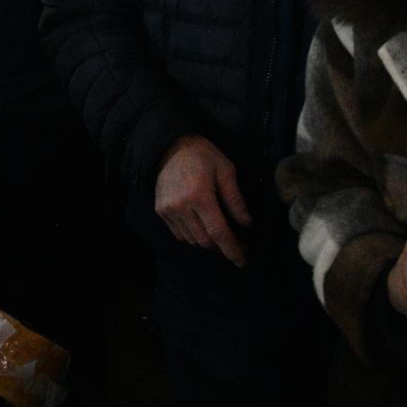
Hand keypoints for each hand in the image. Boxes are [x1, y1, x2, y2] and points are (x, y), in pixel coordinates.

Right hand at [154, 134, 251, 265]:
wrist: (169, 145)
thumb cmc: (202, 155)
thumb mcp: (225, 170)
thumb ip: (235, 199)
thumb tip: (246, 223)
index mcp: (199, 196)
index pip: (218, 232)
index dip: (232, 249)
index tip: (242, 261)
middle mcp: (181, 207)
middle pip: (205, 241)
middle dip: (222, 247)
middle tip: (239, 244)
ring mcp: (168, 210)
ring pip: (191, 240)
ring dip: (208, 242)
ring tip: (221, 236)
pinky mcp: (161, 211)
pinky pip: (179, 234)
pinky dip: (193, 236)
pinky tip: (202, 227)